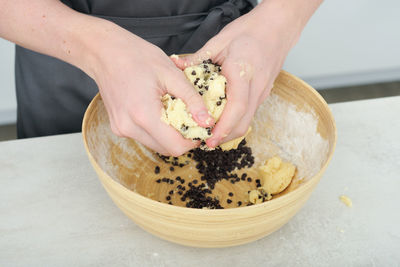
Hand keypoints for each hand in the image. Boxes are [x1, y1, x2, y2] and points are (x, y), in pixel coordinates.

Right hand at [88, 23, 213, 155]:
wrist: (104, 52)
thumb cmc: (137, 56)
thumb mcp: (171, 74)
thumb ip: (192, 99)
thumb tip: (207, 121)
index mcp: (144, 115)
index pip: (175, 146)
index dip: (192, 141)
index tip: (200, 128)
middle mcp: (129, 127)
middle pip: (166, 149)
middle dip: (182, 138)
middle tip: (190, 119)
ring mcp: (121, 129)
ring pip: (155, 145)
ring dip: (169, 135)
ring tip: (174, 112)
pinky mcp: (118, 127)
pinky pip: (144, 137)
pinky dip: (156, 130)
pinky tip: (158, 111)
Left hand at [172, 0, 315, 147]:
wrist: (277, 28)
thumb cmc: (250, 31)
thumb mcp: (220, 40)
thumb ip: (198, 57)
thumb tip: (177, 65)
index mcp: (243, 73)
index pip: (237, 107)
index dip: (223, 127)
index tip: (210, 138)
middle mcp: (256, 87)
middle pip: (243, 122)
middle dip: (225, 137)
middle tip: (206, 143)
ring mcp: (262, 92)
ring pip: (247, 121)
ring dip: (230, 131)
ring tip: (211, 135)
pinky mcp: (262, 93)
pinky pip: (249, 113)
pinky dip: (235, 122)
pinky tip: (222, 120)